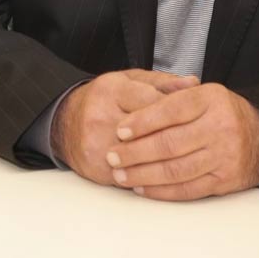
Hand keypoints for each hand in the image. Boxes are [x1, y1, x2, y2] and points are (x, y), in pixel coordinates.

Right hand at [54, 69, 199, 186]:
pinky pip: (130, 174)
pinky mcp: (94, 165)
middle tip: (195, 144)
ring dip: (165, 162)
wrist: (64, 122)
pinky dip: (149, 176)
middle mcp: (100, 114)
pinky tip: (164, 174)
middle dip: (175, 140)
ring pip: (141, 158)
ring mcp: (95, 142)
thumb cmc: (104, 100)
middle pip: (149, 133)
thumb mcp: (130, 81)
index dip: (178, 115)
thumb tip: (193, 83)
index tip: (194, 121)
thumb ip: (162, 82)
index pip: (154, 103)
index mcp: (112, 90)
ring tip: (184, 161)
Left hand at [105, 82, 258, 200]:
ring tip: (120, 175)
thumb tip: (132, 111)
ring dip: (143, 175)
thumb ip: (170, 97)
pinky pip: (188, 189)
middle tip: (112, 156)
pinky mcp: (225, 180)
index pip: (170, 110)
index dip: (142, 121)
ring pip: (176, 169)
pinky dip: (162, 191)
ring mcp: (223, 156)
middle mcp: (219, 128)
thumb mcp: (202, 94)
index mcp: (210, 100)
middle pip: (170, 143)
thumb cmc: (222, 113)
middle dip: (135, 152)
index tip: (119, 130)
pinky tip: (143, 188)